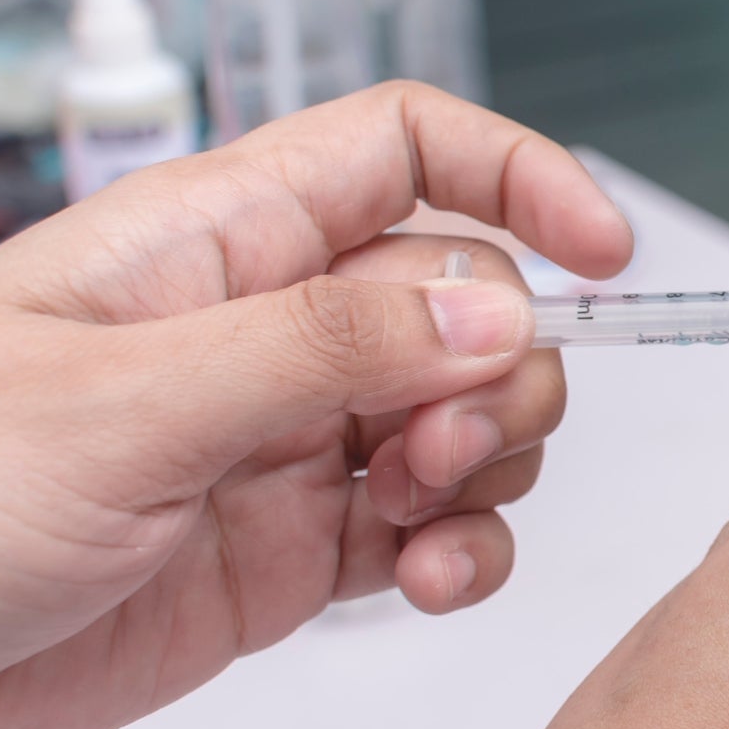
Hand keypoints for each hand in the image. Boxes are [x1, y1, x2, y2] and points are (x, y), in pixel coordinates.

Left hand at [0, 82, 631, 728]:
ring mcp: (295, 438)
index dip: (517, 176)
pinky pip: (439, 525)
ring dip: (489, 467)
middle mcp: (274, 328)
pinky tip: (432, 578)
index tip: (601, 250)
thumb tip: (495, 313)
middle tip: (440, 443)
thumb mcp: (126, 403)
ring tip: (418, 517)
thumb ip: (321, 348)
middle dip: (499, 370)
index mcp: (221, 243)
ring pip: (472, 413)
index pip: (406, 150)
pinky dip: (467, 550)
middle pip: (469, 298)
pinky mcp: (304, 544)